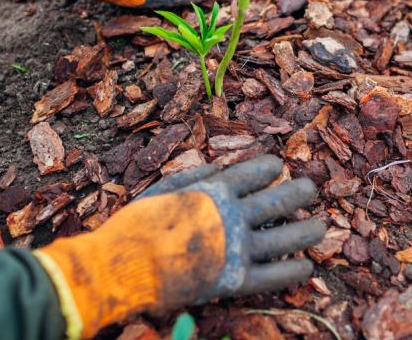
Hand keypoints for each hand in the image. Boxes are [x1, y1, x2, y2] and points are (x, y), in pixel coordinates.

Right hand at [139, 155, 325, 299]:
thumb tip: (222, 167)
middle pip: (277, 201)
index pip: (253, 173)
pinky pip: (272, 276)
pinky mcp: (234, 280)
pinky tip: (307, 266)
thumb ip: (196, 175)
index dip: (269, 167)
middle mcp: (233, 217)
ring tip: (321, 225)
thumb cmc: (140, 222)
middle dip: (298, 192)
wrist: (125, 264)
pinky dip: (292, 271)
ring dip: (307, 230)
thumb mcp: (164, 187)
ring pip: (285, 239)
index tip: (278, 166)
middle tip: (310, 188)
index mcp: (216, 192)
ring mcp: (237, 249)